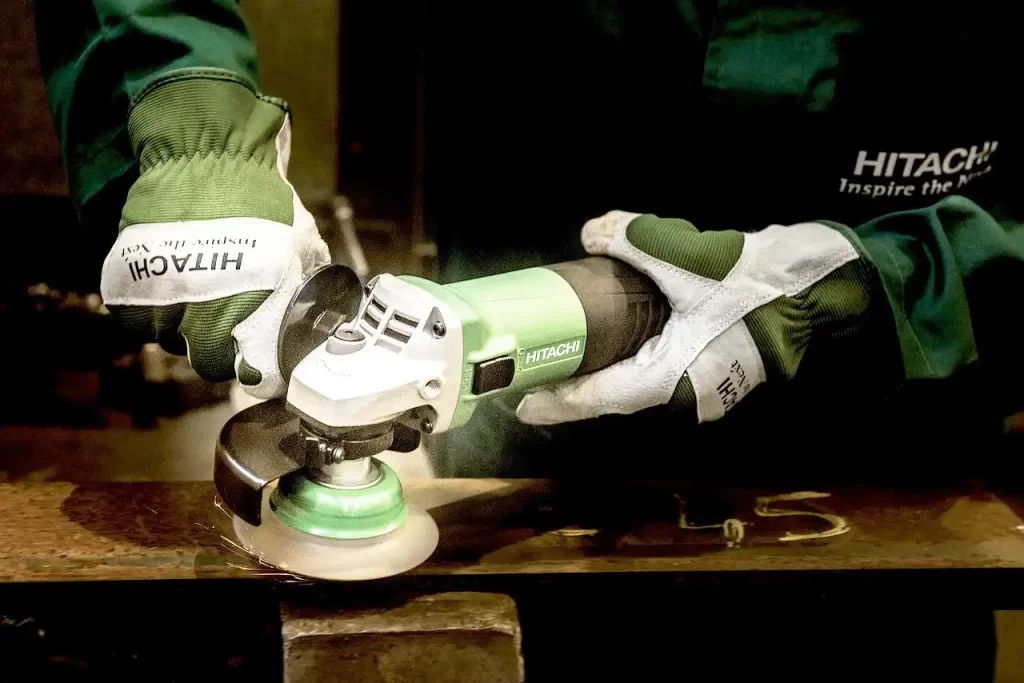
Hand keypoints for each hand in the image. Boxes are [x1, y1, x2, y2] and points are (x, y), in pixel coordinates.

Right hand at [100, 69, 328, 397]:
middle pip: (209, 363)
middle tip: (227, 318)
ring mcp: (163, 305)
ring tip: (197, 287)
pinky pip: (137, 320)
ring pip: (171, 340)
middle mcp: (207, 319)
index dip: (260, 369)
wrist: (206, 155)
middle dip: (220, 349)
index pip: (256, 375)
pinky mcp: (128, 288)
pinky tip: (168, 282)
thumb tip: (323, 314)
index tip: (262, 358)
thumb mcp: (301, 245)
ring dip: (184, 325)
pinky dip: (149, 309)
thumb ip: (308, 287)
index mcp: (256, 313)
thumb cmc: (261, 200)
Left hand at [516, 210, 873, 423]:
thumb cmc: (760, 282)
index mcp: (674, 377)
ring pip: (637, 379)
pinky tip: (613, 333)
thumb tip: (592, 233)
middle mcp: (685, 389)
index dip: (558, 403)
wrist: (827, 284)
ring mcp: (702, 378)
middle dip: (574, 385)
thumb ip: (635, 240)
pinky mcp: (714, 362)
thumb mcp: (691, 255)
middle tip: (533, 374)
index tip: (521, 404)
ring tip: (565, 354)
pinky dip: (630, 353)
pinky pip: (658, 363)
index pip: (600, 399)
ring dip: (603, 368)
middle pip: (614, 394)